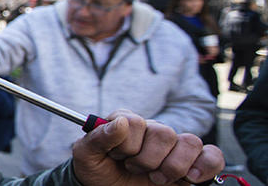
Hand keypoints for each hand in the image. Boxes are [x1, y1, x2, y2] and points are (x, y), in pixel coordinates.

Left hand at [72, 109, 223, 185]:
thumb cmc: (97, 170)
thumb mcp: (86, 154)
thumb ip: (98, 137)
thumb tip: (120, 122)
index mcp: (128, 122)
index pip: (136, 122)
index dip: (127, 145)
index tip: (119, 157)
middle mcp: (153, 130)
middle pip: (165, 133)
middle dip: (147, 159)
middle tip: (135, 169)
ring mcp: (173, 147)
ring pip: (190, 142)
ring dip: (172, 166)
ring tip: (156, 177)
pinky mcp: (191, 164)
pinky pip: (213, 155)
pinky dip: (206, 166)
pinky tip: (190, 178)